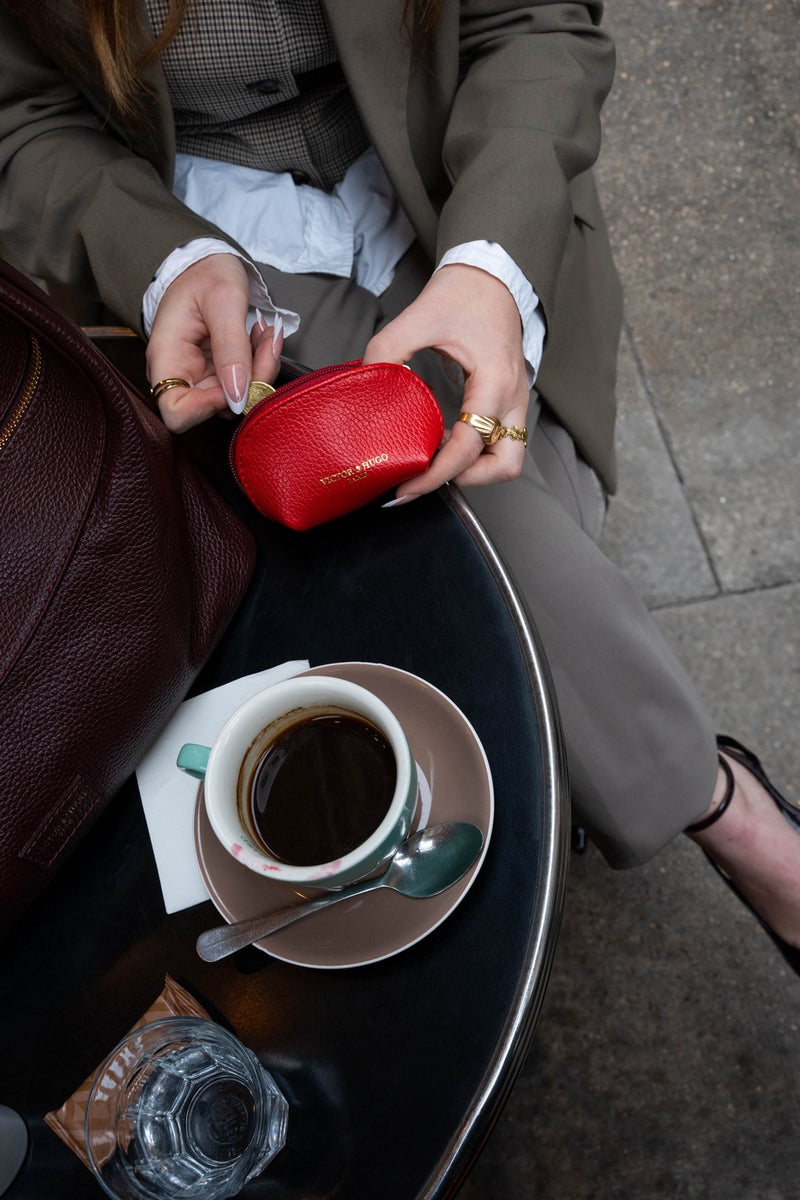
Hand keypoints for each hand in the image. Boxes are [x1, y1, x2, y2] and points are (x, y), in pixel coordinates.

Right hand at [145, 253, 282, 431]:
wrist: (207, 265)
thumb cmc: (206, 275)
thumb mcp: (223, 301)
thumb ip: (231, 349)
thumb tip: (238, 398)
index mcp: (167, 358)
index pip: (176, 413)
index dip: (207, 410)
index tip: (237, 382)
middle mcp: (182, 376)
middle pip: (217, 408)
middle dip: (250, 381)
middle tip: (265, 341)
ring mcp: (204, 378)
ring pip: (240, 398)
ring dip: (261, 368)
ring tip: (264, 333)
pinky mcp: (222, 376)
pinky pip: (248, 384)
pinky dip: (262, 363)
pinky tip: (261, 337)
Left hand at [362, 264, 529, 496]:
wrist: (491, 275)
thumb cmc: (462, 294)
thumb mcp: (417, 318)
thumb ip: (386, 351)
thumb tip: (362, 384)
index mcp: (494, 381)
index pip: (469, 446)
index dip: (436, 474)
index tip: (407, 485)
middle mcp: (513, 397)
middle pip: (505, 466)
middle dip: (467, 479)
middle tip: (428, 474)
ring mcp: (516, 401)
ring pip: (508, 459)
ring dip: (475, 470)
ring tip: (436, 458)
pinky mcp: (510, 400)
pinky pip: (500, 441)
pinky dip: (475, 452)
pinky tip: (443, 439)